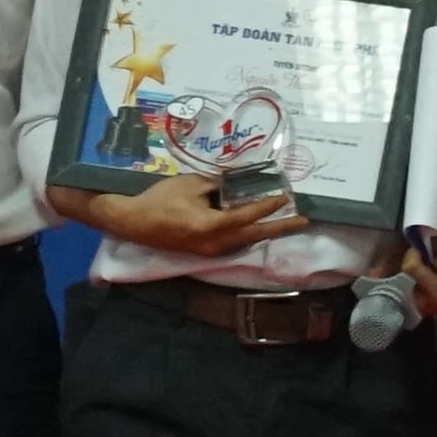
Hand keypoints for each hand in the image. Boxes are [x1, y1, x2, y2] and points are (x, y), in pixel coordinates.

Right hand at [91, 173, 306, 260]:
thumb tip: (236, 185)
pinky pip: (233, 243)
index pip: (247, 217)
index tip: (286, 199)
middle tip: (304, 221)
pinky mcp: (204, 251)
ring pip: (245, 242)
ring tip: (286, 221)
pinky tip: (258, 225)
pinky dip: (248, 234)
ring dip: (265, 232)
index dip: (267, 207)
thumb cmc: (159, 199)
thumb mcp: (191, 185)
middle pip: (254, 236)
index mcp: (210, 226)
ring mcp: (209, 251)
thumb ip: (217, 186)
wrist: (133, 222)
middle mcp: (214, 243)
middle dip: (280, 228)